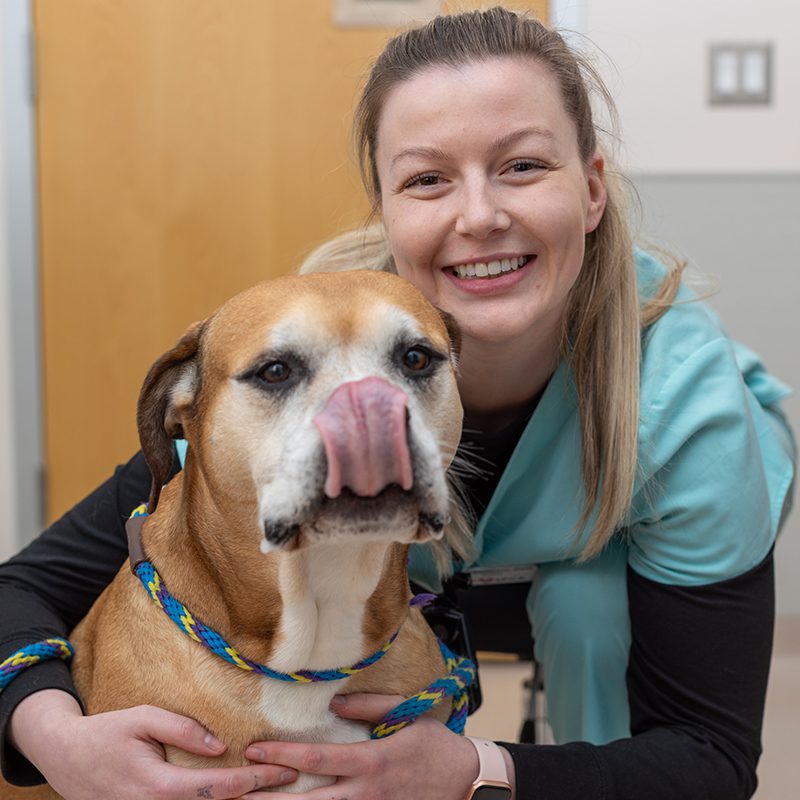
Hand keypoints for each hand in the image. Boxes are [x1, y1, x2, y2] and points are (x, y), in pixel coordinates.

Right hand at [8, 690, 296, 798]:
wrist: (65, 760)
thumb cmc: (106, 733)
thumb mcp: (142, 718)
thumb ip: (182, 730)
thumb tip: (221, 745)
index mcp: (159, 788)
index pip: (219, 788)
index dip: (256, 781)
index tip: (287, 771)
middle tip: (297, 791)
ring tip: (279, 798)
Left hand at [241, 693, 481, 799]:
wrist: (466, 783)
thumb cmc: (434, 746)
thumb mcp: (405, 715)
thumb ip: (367, 707)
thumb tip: (332, 704)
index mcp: (371, 762)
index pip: (317, 758)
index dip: (282, 755)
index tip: (255, 749)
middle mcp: (365, 793)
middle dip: (270, 799)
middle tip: (236, 793)